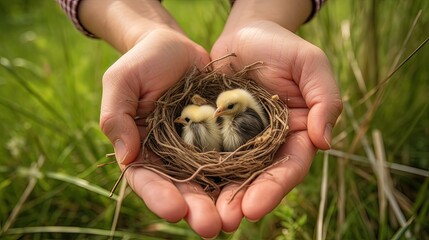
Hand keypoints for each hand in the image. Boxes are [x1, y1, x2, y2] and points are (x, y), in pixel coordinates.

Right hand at [100, 28, 225, 237]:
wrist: (175, 48)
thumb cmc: (143, 62)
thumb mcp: (122, 81)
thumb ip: (116, 116)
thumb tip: (125, 156)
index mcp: (142, 148)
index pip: (147, 179)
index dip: (158, 196)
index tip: (175, 209)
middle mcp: (170, 156)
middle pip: (182, 188)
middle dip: (196, 208)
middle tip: (211, 226)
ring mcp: (196, 149)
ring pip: (209, 180)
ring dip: (221, 201)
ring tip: (235, 218)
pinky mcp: (220, 138)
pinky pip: (232, 158)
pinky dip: (242, 174)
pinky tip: (254, 188)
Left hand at [210, 20, 342, 231]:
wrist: (246, 33)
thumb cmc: (282, 46)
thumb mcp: (310, 64)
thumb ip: (324, 100)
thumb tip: (325, 142)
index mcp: (295, 134)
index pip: (288, 168)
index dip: (273, 189)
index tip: (254, 208)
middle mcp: (267, 144)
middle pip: (256, 179)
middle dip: (241, 201)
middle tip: (222, 221)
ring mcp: (239, 139)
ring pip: (229, 173)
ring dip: (216, 195)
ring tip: (201, 215)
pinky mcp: (214, 131)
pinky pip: (205, 152)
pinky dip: (196, 170)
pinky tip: (183, 187)